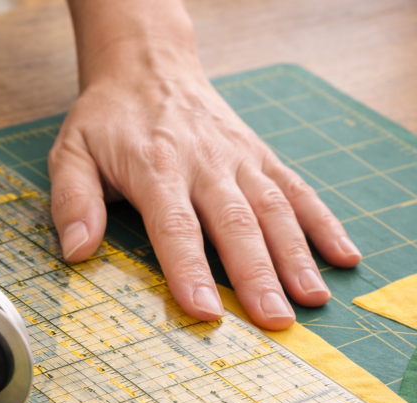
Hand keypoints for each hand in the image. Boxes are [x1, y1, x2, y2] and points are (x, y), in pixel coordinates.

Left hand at [54, 1, 360, 329]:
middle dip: (258, 275)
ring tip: (312, 300)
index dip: (191, 270)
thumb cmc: (107, 120)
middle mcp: (205, 163)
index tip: (205, 310)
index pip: (175, 226)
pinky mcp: (261, 155)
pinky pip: (298, 189)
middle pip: (236, 223)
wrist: (148, 66)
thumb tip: (77, 251)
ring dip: (296, 256)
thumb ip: (73, 201)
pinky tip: (345, 256)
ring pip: (274, 209)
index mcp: (156, 167)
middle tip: (275, 321)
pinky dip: (324, 222)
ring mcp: (239, 159)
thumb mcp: (71, 152)